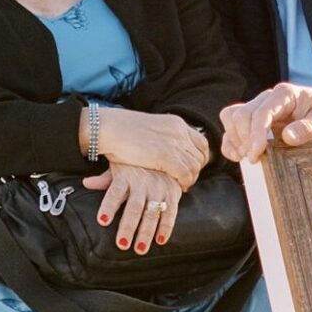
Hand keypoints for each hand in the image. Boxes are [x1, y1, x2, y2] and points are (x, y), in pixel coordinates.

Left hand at [83, 163, 182, 252]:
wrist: (166, 153)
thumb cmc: (137, 164)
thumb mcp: (120, 166)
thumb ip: (104, 179)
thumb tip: (86, 183)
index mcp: (126, 177)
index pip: (115, 192)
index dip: (109, 206)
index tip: (103, 221)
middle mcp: (143, 183)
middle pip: (134, 207)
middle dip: (128, 226)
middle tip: (122, 244)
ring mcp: (159, 189)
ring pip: (152, 213)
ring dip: (146, 232)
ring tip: (140, 249)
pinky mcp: (172, 194)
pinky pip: (170, 213)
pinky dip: (166, 227)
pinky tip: (160, 240)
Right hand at [93, 106, 208, 189]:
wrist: (110, 128)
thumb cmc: (123, 132)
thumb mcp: (151, 131)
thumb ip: (164, 139)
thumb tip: (171, 152)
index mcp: (176, 123)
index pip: (201, 142)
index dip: (201, 157)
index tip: (193, 167)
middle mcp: (179, 131)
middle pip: (201, 155)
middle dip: (197, 170)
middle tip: (188, 180)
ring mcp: (174, 143)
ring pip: (195, 165)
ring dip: (191, 178)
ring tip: (183, 186)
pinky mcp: (166, 156)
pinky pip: (185, 173)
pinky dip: (185, 182)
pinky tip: (179, 188)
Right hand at [221, 83, 311, 162]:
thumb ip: (310, 127)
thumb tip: (287, 137)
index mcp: (284, 94)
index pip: (262, 112)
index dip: (256, 134)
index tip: (257, 154)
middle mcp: (267, 98)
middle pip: (243, 114)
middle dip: (245, 139)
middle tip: (256, 159)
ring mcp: (259, 107)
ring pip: (232, 117)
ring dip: (235, 139)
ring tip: (247, 157)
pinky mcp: (254, 119)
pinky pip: (232, 124)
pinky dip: (230, 140)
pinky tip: (238, 155)